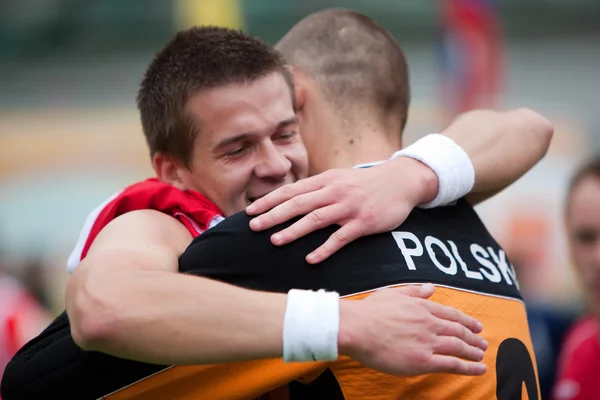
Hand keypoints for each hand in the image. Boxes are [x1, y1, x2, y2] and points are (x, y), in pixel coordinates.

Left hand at [246, 157, 437, 263]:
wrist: (400, 181)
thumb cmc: (364, 183)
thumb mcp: (339, 178)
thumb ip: (317, 188)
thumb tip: (289, 198)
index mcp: (325, 180)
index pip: (291, 190)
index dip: (269, 201)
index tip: (250, 211)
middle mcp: (334, 191)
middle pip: (298, 204)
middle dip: (273, 215)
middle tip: (253, 227)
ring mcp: (349, 207)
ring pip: (316, 219)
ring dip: (293, 231)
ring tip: (275, 241)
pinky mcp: (364, 222)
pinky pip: (341, 238)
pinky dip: (324, 249)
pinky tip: (310, 259)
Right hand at [338, 284, 487, 375]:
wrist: (357, 328)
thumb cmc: (369, 311)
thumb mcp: (393, 294)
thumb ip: (414, 292)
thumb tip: (430, 288)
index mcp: (422, 308)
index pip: (451, 314)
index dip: (466, 321)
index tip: (476, 326)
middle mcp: (429, 324)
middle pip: (459, 331)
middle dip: (474, 337)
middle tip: (483, 342)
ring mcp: (428, 342)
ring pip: (459, 347)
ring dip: (474, 352)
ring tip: (481, 355)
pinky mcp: (423, 361)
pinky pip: (452, 364)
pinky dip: (469, 367)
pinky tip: (479, 369)